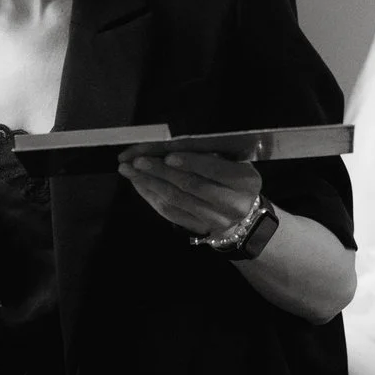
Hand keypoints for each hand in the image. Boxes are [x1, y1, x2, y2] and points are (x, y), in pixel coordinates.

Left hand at [120, 150, 259, 237]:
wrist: (244, 213)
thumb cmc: (234, 178)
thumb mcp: (232, 162)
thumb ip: (206, 155)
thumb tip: (168, 146)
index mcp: (245, 180)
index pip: (215, 169)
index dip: (190, 162)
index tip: (167, 155)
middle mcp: (233, 203)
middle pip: (190, 185)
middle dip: (160, 171)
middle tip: (137, 160)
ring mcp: (215, 219)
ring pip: (176, 200)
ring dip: (149, 183)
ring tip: (129, 169)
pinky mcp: (199, 228)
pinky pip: (170, 212)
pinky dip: (151, 195)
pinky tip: (138, 183)